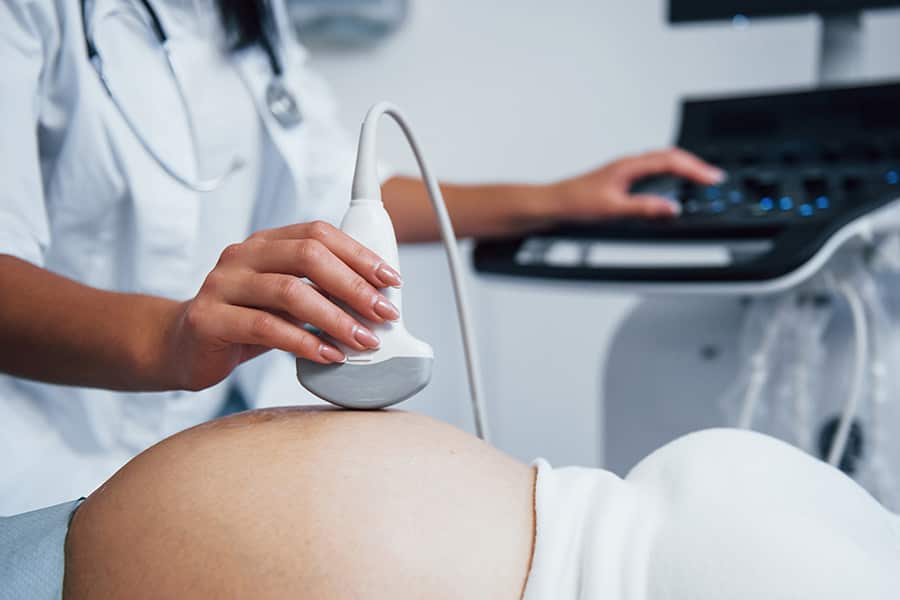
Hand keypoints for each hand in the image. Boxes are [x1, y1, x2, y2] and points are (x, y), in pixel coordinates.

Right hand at [164, 221, 403, 390]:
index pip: (318, 234)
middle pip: (307, 256)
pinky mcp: (209, 319)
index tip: (391, 281)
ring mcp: (222, 285)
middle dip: (354, 286)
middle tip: (384, 313)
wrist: (182, 346)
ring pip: (289, 292)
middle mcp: (243, 256)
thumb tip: (377, 303)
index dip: (359, 255)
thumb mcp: (285, 300)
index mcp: (266, 243)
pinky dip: (304, 342)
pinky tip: (328, 355)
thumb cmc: (245, 321)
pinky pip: (265, 327)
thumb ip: (320, 292)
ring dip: (335, 318)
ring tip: (363, 340)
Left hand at [547, 148, 724, 222]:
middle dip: (695, 165)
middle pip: (670, 157)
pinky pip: (652, 171)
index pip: (671, 161)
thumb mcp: (613, 209)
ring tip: (700, 179)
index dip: (696, 169)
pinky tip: (670, 188)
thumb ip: (644, 209)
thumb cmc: (575, 203)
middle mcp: (628, 164)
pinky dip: (668, 176)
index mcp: (629, 166)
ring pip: (661, 162)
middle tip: (714, 178)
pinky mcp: (621, 180)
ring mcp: (625, 171)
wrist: (553, 204)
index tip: (714, 178)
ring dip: (683, 168)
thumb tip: (672, 208)